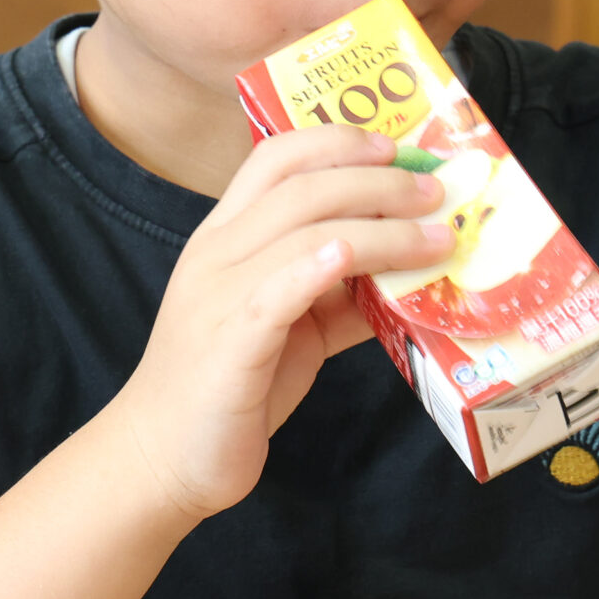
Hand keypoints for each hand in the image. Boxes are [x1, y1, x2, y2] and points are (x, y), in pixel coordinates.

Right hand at [111, 124, 453, 520]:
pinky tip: (355, 257)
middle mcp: (217, 253)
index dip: (337, 142)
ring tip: (436, 237)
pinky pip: (276, 291)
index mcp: (225, 238)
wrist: (163, 457)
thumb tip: (409, 277)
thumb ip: (337, 296)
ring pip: (303, 233)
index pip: (275, 159)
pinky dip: (317, 267)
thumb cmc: (229, 388)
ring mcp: (219, 294)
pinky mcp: (230, 342)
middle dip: (379, 181)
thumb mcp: (289, 327)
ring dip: (381, 228)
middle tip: (436, 191)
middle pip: (301, 186)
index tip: (394, 147)